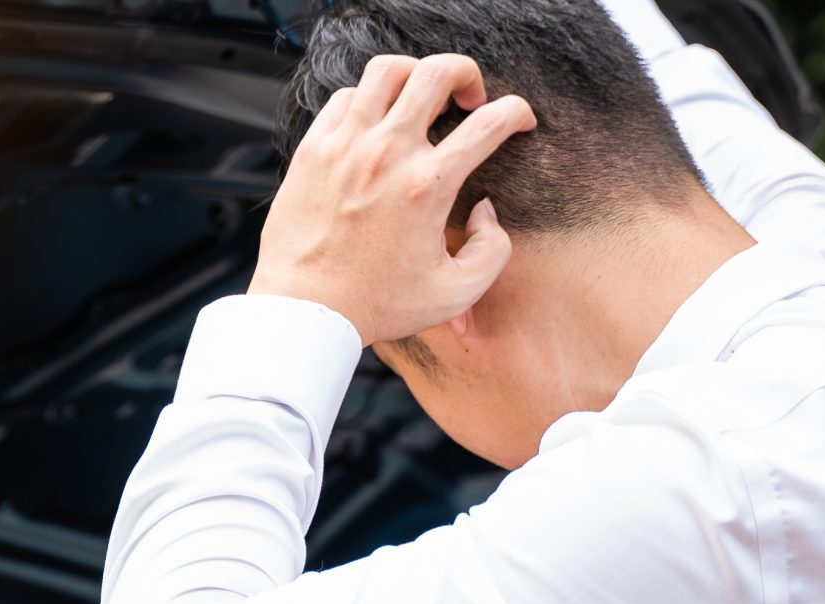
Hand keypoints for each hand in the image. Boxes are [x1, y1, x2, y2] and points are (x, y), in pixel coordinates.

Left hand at [249, 54, 535, 347]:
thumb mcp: (455, 293)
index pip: (491, 122)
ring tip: (421, 98)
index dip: (517, 112)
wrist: (305, 311)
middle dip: (467, 73)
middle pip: (438, 72)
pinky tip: (377, 123)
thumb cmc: (376, 306)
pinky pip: (345, 97)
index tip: (519, 121)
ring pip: (388, 70)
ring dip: (416, 74)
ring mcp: (346, 145)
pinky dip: (369, 98)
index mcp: (428, 186)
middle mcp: (388, 154)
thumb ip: (492, 249)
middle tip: (470, 98)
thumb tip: (487, 209)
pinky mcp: (314, 149)